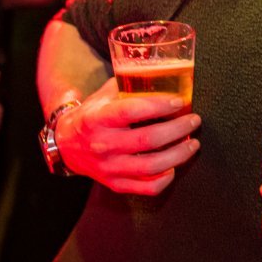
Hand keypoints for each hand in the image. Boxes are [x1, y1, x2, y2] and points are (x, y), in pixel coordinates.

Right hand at [54, 78, 200, 194]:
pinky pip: (146, 188)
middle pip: (147, 140)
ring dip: (178, 155)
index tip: (179, 101)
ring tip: (193, 143)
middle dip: (177, 130)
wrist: (67, 145)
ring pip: (151, 166)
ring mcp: (108, 167)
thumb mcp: (104, 96)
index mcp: (97, 119)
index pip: (130, 111)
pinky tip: (174, 167)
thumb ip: (129, 85)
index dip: (158, 106)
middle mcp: (102, 145)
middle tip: (194, 120)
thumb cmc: (94, 115)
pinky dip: (165, 179)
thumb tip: (165, 74)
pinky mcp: (115, 184)